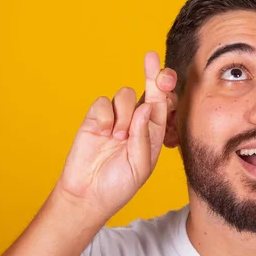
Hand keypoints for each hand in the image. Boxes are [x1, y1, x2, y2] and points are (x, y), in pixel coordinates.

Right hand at [55, 52, 177, 221]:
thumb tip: (147, 106)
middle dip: (152, 74)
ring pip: (125, 94)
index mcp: (155, 131)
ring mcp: (116, 118)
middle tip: (151, 60)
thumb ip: (145, 136)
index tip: (167, 76)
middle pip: (149, 89)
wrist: (88, 195)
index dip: (167, 89)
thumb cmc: (120, 185)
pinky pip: (102, 102)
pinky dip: (105, 115)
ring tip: (118, 137)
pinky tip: (104, 133)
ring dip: (124, 113)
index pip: (165, 104)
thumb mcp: (141, 165)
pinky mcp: (95, 119)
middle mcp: (137, 121)